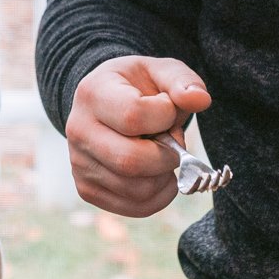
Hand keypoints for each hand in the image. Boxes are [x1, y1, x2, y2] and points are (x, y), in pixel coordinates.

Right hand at [65, 55, 210, 216]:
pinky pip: (135, 207)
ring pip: (137, 189)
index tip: (168, 109)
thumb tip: (200, 100)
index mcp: (92, 93)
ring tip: (162, 156)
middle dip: (169, 156)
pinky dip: (159, 196)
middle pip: (132, 161)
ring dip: (165, 177)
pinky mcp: (87, 189)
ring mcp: (79, 164)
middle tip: (173, 143)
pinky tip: (159, 175)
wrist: (106, 104)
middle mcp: (78, 130)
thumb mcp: (160, 72)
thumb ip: (183, 81)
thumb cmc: (138, 87)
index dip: (165, 116)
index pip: (133, 116)